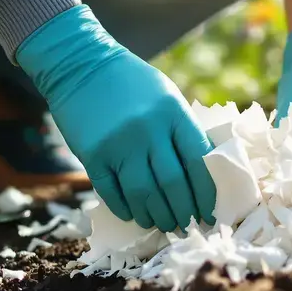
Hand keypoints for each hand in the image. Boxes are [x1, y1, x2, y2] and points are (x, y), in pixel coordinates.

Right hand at [16, 5, 215, 231]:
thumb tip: (203, 173)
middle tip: (187, 226)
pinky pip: (112, 193)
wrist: (81, 64)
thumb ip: (183, 129)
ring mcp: (119, 144)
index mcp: (173, 114)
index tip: (210, 212)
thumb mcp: (167, 96)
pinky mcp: (93, 155)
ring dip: (157, 216)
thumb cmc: (131, 82)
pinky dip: (126, 209)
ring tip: (164, 225)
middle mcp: (148, 131)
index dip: (206, 193)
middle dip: (183, 212)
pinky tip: (135, 215)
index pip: (199, 162)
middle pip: (172, 184)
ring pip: (144, 194)